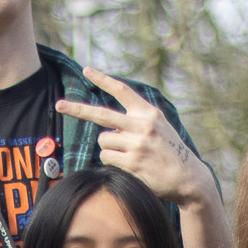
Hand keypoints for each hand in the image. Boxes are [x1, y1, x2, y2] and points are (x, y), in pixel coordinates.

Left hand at [56, 67, 212, 206]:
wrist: (187, 176)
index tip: (86, 70)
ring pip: (103, 140)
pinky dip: (112, 160)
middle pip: (101, 115)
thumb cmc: (169, 151)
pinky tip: (129, 164)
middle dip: (77, 109)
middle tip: (59, 105)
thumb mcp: (159, 127)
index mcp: (148, 113)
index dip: (103, 80)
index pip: (122, 91)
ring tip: (128, 153)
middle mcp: (142, 125)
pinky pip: (106, 157)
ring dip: (109, 147)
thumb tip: (107, 125)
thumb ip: (136, 120)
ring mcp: (137, 144)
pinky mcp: (132, 162)